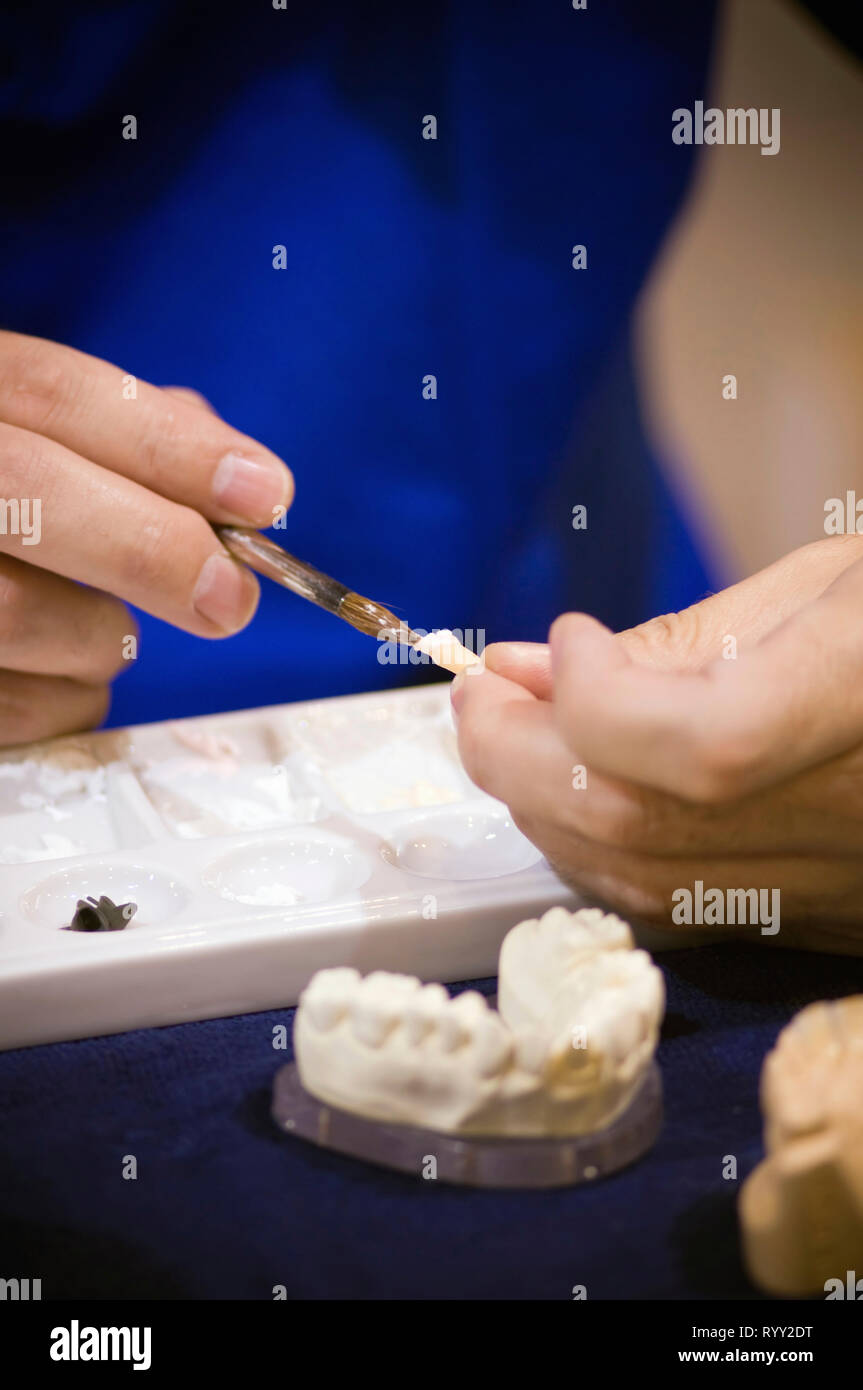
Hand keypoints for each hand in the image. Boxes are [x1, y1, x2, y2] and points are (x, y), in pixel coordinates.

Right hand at [0, 333, 292, 745]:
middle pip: (29, 489)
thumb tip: (244, 490)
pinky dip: (68, 697)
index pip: (55, 393)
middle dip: (150, 545)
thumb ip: (129, 441)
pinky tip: (62, 672)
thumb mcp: (40, 438)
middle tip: (230, 599)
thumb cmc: (8, 508)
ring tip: (106, 628)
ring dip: (102, 637)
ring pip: (19, 612)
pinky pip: (16, 706)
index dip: (168, 445)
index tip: (267, 494)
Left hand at [453, 536, 862, 952]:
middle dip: (517, 758)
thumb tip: (525, 671)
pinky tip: (574, 791)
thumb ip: (669, 641)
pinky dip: (598, 851)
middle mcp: (861, 816)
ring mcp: (847, 886)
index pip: (707, 744)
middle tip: (481, 696)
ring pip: (641, 883)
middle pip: (641, 827)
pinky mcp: (831, 923)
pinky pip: (678, 908)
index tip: (560, 643)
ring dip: (542, 807)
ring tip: (513, 733)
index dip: (600, 699)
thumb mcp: (821, 588)